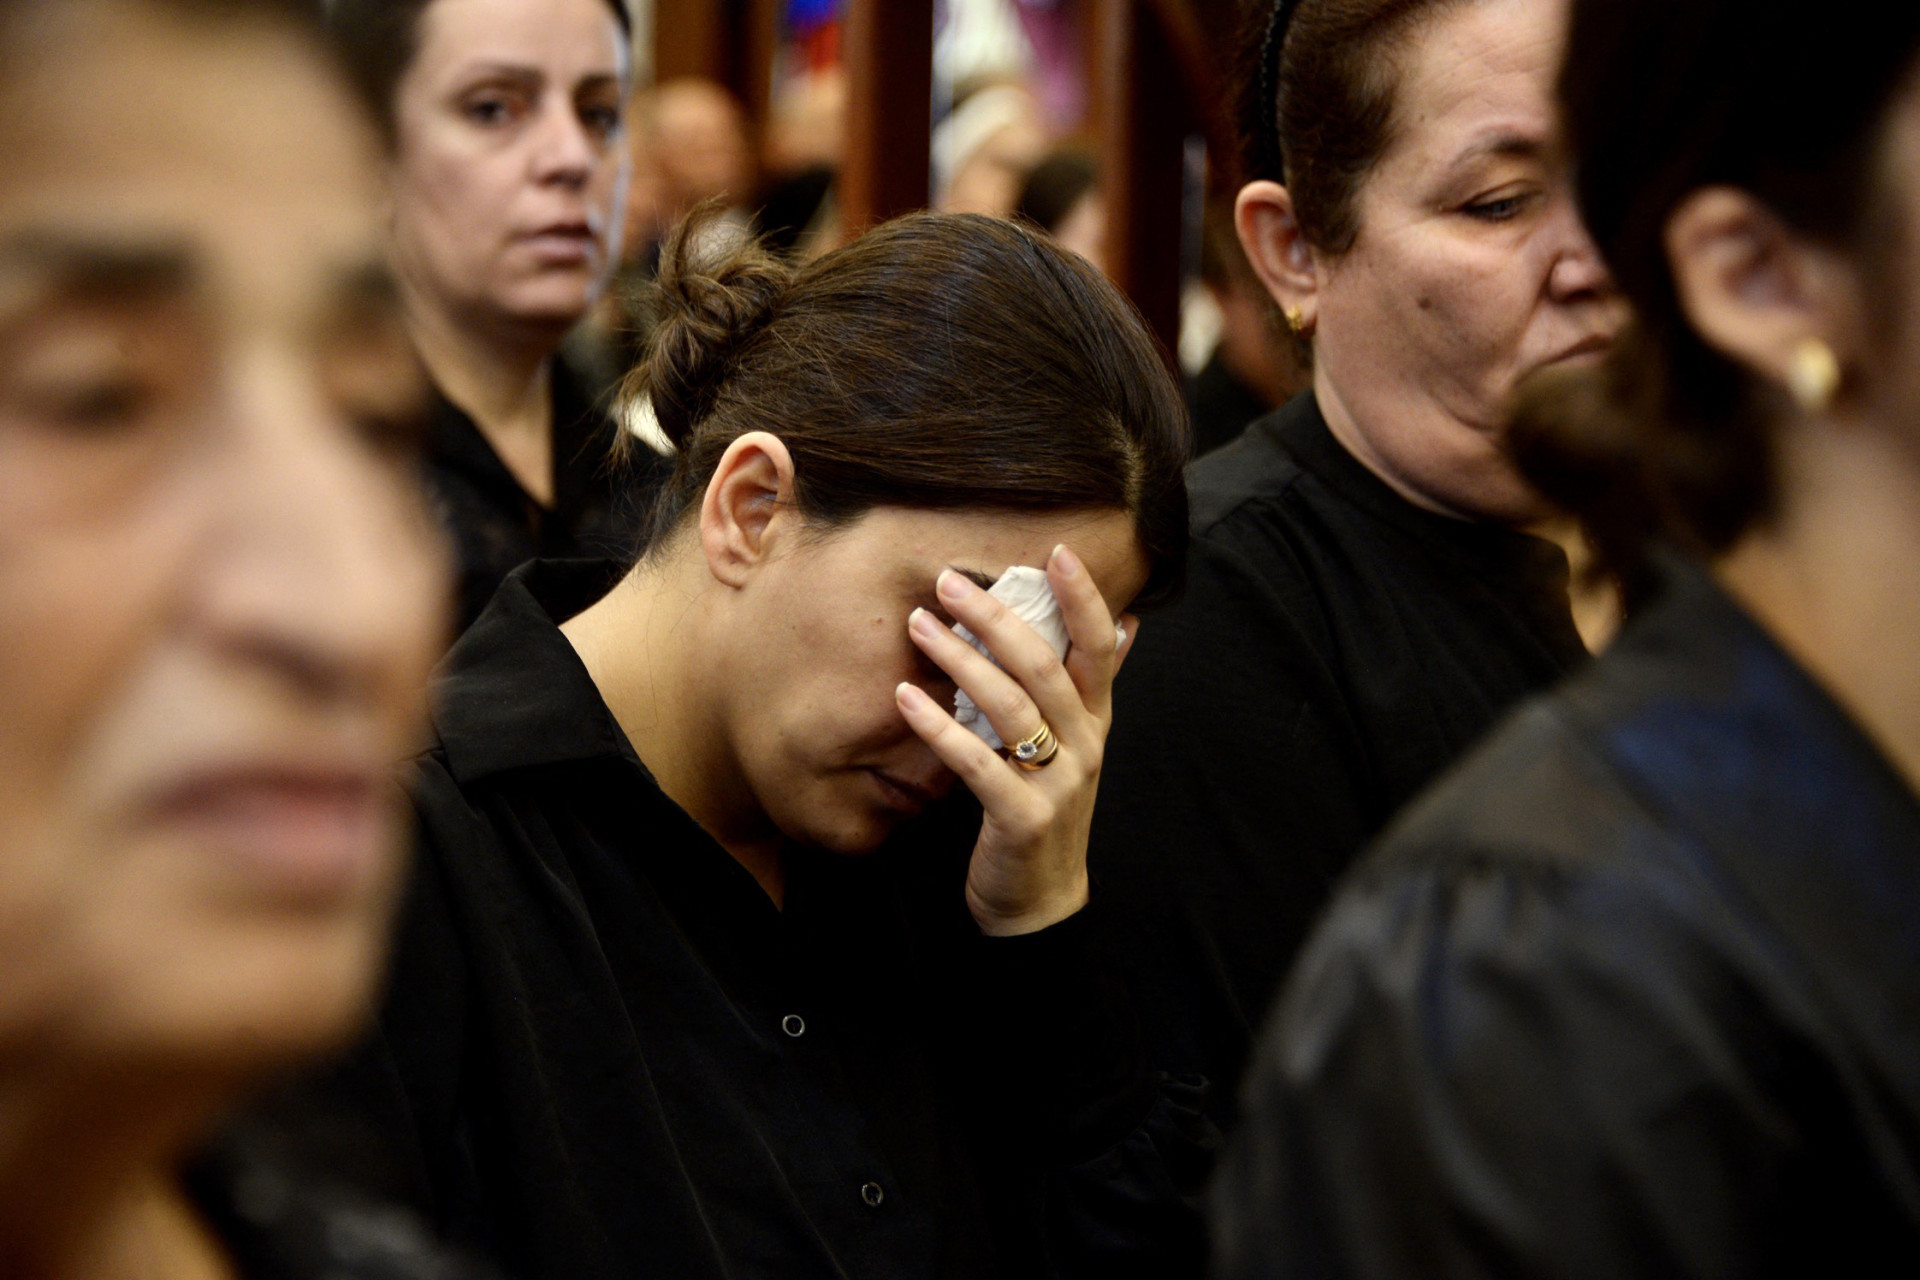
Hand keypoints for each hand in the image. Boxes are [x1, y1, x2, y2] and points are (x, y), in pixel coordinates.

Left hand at [894, 544, 1138, 935]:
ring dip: (960, 660)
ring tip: (918, 626)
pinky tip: (906, 699)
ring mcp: (1058, 783)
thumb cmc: (1046, 806)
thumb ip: (1095, 683)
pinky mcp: (1023, 817)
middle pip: (1044, 666)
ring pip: (1011, 707)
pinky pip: (978, 764)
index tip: (1057, 551)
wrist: (1039, 898)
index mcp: (1096, 719)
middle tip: (948, 583)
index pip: (1098, 646)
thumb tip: (1127, 622)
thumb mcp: (1078, 742)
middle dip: (995, 618)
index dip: (1083, 598)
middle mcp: (1085, 744)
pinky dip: (940, 728)